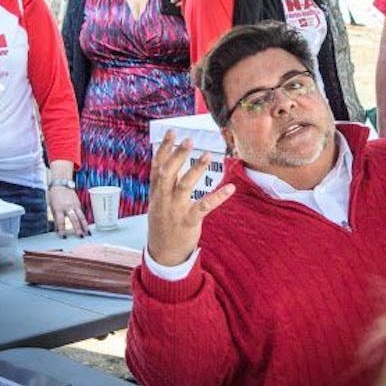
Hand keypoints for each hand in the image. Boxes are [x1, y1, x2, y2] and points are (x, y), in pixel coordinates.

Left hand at [47, 186, 89, 237]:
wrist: (60, 184)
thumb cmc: (54, 196)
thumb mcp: (52, 207)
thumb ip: (56, 218)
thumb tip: (57, 229)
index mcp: (58, 208)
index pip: (60, 221)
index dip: (62, 230)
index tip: (64, 237)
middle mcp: (68, 207)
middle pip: (74, 219)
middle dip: (78, 228)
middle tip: (81, 236)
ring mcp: (74, 205)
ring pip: (81, 216)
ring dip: (85, 225)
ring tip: (88, 233)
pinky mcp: (78, 203)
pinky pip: (81, 213)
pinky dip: (84, 220)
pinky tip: (86, 226)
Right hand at [146, 132, 234, 265]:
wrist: (163, 253)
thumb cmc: (162, 224)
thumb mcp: (156, 203)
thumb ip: (161, 184)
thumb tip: (165, 161)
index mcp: (155, 193)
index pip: (157, 166)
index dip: (164, 148)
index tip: (171, 132)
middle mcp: (163, 199)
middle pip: (168, 172)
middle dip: (177, 155)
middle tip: (189, 140)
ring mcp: (175, 210)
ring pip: (184, 185)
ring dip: (195, 169)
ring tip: (207, 155)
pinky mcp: (189, 221)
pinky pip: (204, 207)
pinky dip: (218, 197)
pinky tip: (230, 188)